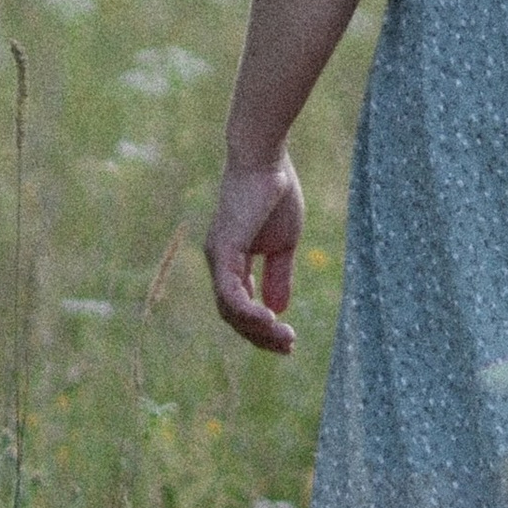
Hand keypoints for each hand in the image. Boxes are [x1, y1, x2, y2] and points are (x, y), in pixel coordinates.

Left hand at [207, 156, 304, 351]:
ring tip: (285, 337)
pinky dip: (248, 312)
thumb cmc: (275, 193)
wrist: (267, 160)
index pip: (240, 306)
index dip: (262, 327)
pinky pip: (230, 294)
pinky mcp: (223, 252)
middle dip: (261, 336)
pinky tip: (271, 319)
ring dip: (258, 330)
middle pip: (233, 316)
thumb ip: (278, 275)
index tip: (289, 340)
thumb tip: (279, 309)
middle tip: (289, 347)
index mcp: (232, 261)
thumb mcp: (283, 244)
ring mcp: (218, 258)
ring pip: (230, 311)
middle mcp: (219, 264)